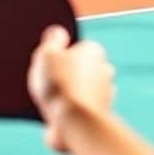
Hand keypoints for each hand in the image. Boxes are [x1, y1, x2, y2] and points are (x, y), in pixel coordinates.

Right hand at [28, 26, 115, 154]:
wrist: (74, 122)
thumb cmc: (60, 85)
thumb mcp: (47, 54)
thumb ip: (52, 40)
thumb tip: (58, 32)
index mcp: (94, 50)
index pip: (77, 47)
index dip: (60, 56)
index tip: (48, 65)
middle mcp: (105, 70)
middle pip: (81, 69)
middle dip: (68, 75)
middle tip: (48, 83)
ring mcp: (106, 94)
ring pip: (83, 91)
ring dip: (70, 96)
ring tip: (52, 103)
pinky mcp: (102, 116)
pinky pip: (83, 110)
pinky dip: (73, 114)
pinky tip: (58, 118)